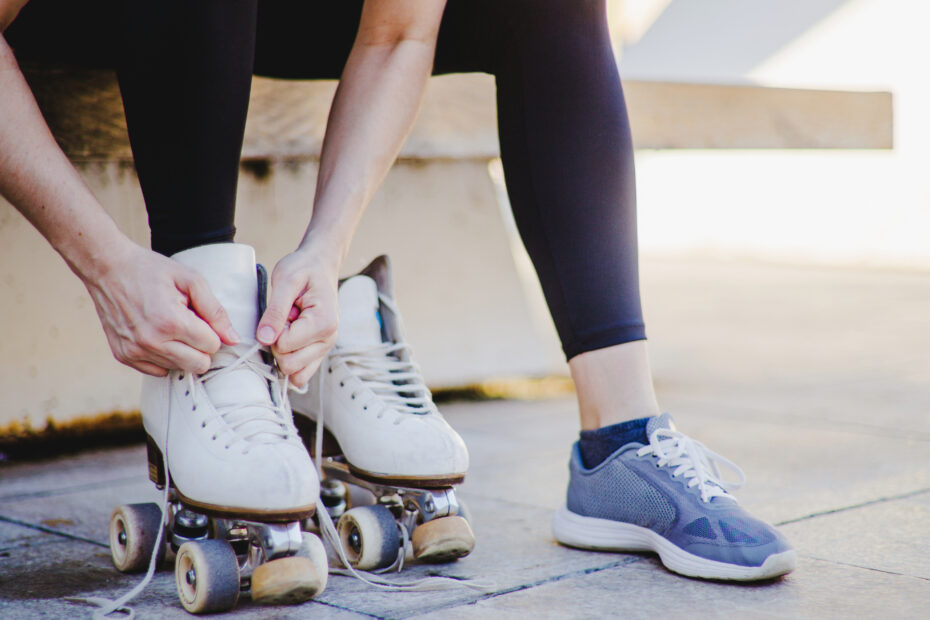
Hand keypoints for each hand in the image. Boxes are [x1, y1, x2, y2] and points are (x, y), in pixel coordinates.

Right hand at [83, 243, 239, 375]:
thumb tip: (233, 339)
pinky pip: (157, 371)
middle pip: (198, 365)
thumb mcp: (190, 280)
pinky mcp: (124, 356)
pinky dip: (163, 357)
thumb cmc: (151, 271)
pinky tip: (157, 335)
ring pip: (178, 369)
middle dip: (201, 347)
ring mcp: (135, 351)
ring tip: (169, 326)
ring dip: (181, 351)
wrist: (107, 268)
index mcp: (172, 322)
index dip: (212, 332)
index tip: (200, 318)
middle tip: (190, 326)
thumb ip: (216, 311)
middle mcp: (152, 342)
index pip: (212, 346)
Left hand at [257, 247, 339, 386]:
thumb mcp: (285, 280)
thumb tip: (265, 339)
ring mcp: (325, 347)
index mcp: (323, 322)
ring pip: (295, 374)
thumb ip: (275, 311)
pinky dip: (290, 360)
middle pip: (289, 364)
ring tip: (289, 327)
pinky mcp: (319, 351)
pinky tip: (290, 339)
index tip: (281, 312)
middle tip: (284, 320)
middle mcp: (329, 339)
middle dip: (278, 345)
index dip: (273, 331)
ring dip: (284, 353)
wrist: (320, 264)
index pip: (284, 346)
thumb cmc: (303, 268)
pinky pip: (301, 374)